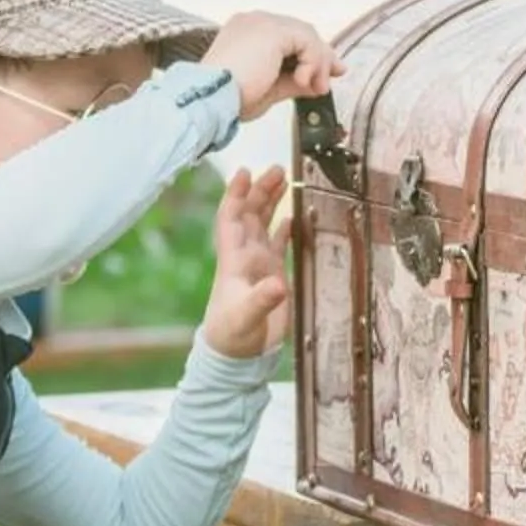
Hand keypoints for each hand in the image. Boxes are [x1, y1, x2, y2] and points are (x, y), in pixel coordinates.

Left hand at [201, 166, 293, 359]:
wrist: (236, 357)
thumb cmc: (233, 336)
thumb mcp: (246, 318)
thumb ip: (261, 300)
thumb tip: (278, 284)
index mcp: (234, 260)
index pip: (231, 218)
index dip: (236, 194)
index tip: (244, 171)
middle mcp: (245, 257)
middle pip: (250, 214)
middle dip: (261, 190)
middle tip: (278, 169)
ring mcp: (259, 266)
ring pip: (263, 225)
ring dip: (271, 203)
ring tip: (285, 180)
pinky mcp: (273, 277)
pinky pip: (278, 245)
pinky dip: (284, 229)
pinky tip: (293, 216)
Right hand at [203, 12, 338, 123]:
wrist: (211, 99)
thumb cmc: (227, 99)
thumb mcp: (269, 90)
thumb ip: (293, 82)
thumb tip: (314, 83)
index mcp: (246, 32)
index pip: (288, 37)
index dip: (309, 55)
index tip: (322, 75)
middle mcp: (254, 22)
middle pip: (300, 32)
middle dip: (320, 56)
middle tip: (330, 79)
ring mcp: (262, 22)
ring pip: (306, 35)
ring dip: (317, 63)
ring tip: (315, 87)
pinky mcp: (272, 30)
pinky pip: (307, 41)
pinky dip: (312, 62)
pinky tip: (303, 81)